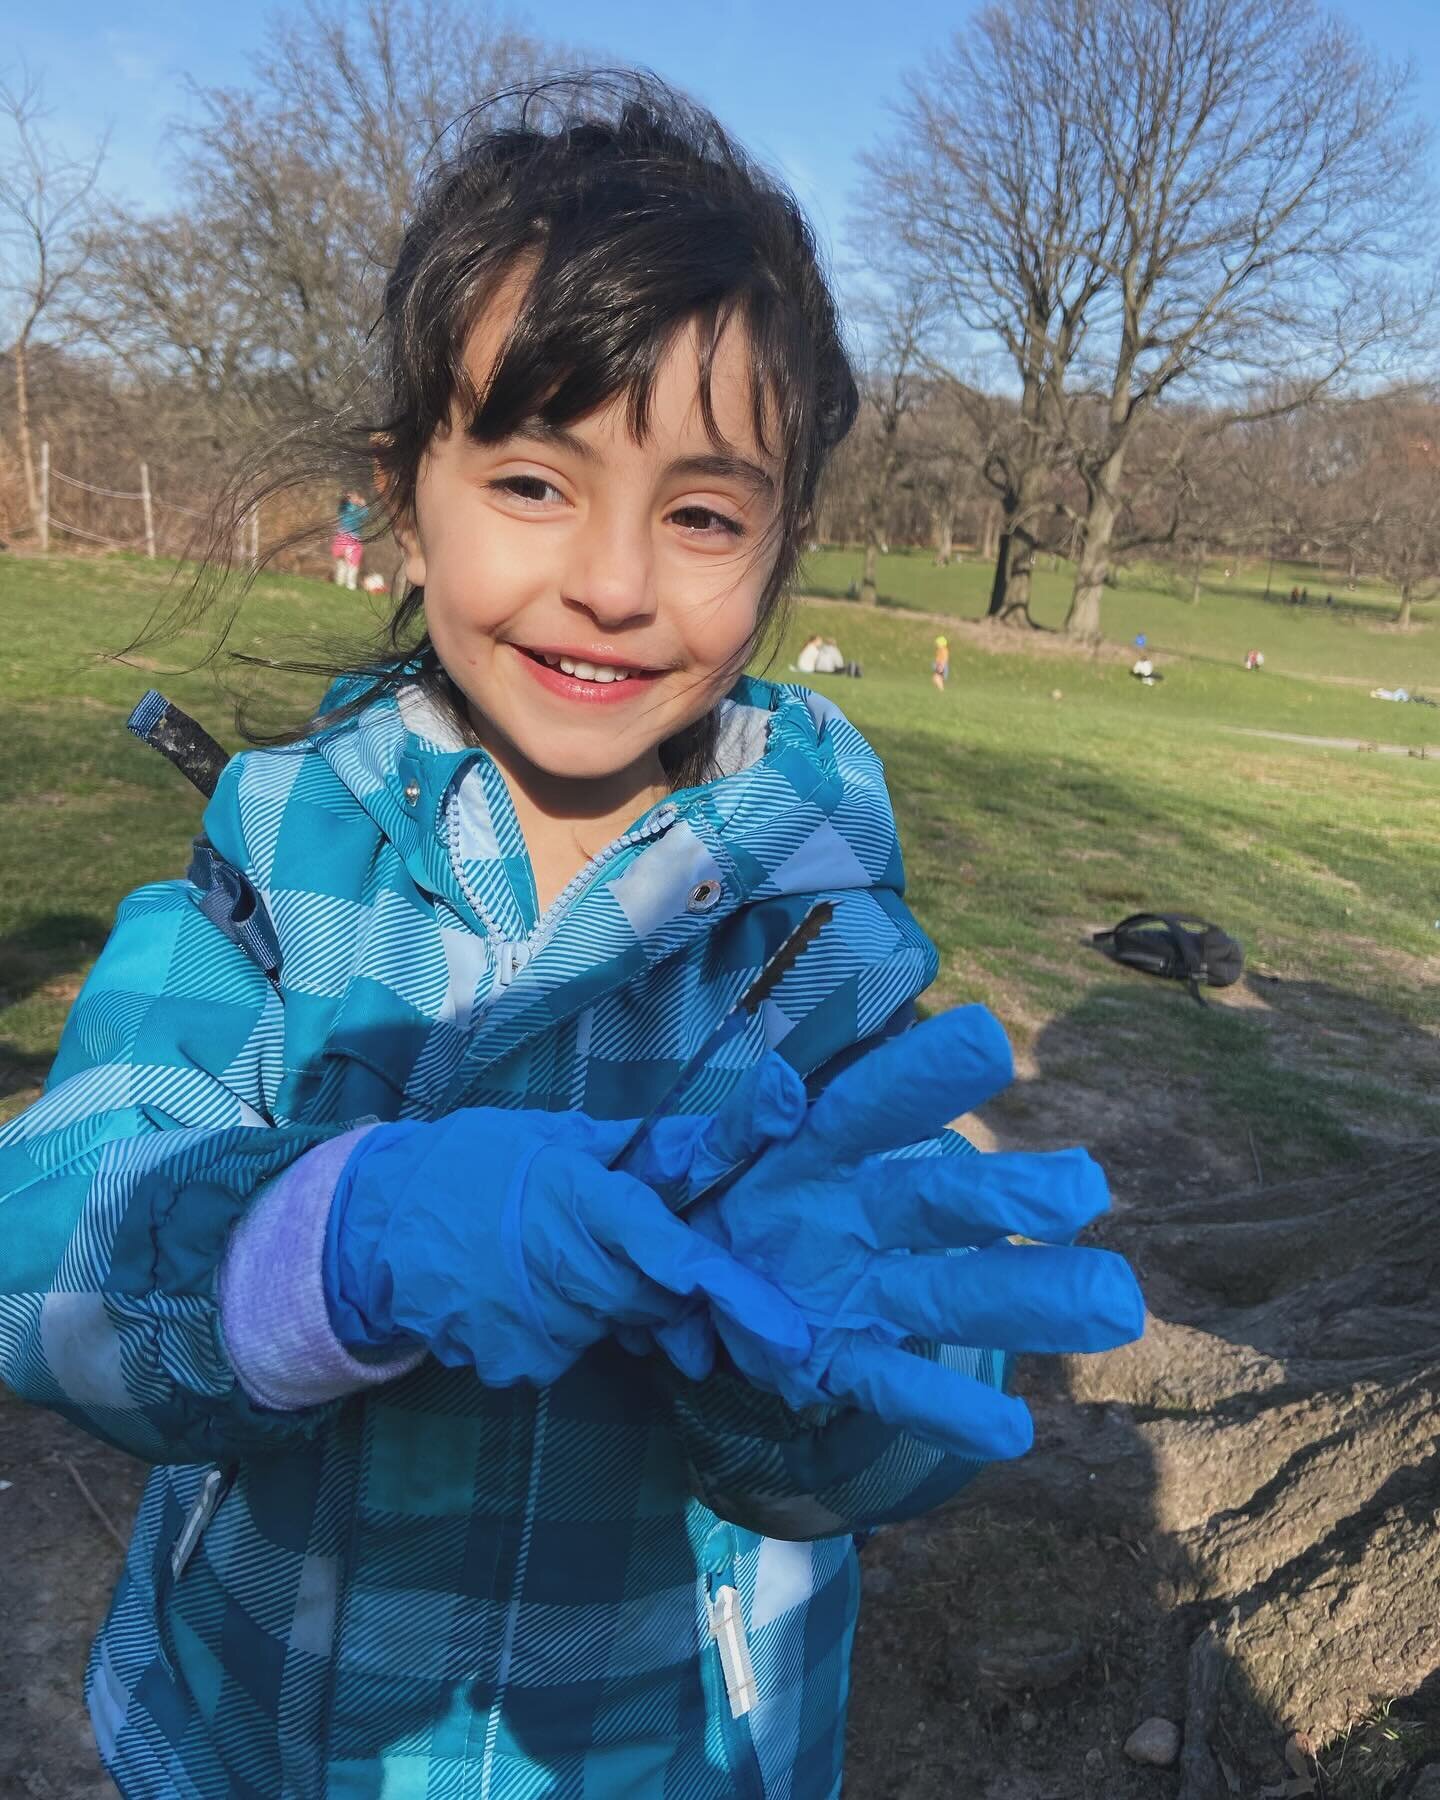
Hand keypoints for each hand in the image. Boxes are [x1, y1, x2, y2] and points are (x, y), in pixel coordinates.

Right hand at [323, 1107, 808, 1387]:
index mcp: (579, 1201)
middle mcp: (566, 1268)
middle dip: (665, 1283)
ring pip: (619, 1323)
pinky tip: (528, 1292)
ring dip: (613, 1300)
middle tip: (632, 1251)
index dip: (725, 1284)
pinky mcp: (520, 1363)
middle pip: (657, 1296)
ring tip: (558, 1259)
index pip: (667, 1249)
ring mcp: (541, 1325)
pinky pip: (573, 1348)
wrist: (377, 1227)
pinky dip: (568, 1325)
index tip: (784, 1329)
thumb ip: (634, 1149)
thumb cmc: (472, 1164)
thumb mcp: (553, 1134)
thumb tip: (712, 1139)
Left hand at [628, 1006, 1144, 1460]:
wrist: (656, 1270)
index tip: (987, 1043)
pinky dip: (945, 1407)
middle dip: (1006, 1196)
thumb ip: (737, 1127)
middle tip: (1085, 1188)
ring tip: (1115, 1300)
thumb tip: (786, 1089)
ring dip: (1026, 1297)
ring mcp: (857, 1290)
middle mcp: (858, 1214)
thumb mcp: (686, 1151)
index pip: (872, 1105)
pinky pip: (892, 1383)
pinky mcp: (836, 1357)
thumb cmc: (686, 1191)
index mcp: (816, 1148)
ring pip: (947, 1292)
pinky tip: (1010, 1431)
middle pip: (939, 1202)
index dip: (921, 1075)